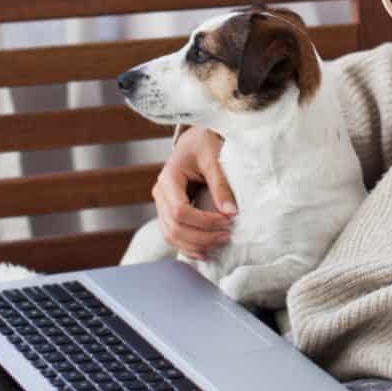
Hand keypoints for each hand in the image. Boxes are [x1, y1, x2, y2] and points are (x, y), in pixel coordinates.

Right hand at [151, 126, 236, 260]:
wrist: (195, 140)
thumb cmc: (203, 143)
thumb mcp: (214, 158)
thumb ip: (221, 185)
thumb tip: (231, 212)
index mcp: (168, 178)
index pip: (179, 211)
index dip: (204, 221)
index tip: (227, 221)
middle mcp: (160, 193)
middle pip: (174, 227)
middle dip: (202, 236)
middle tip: (227, 234)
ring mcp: (161, 204)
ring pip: (170, 235)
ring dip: (195, 244)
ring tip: (220, 242)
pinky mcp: (168, 211)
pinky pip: (173, 234)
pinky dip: (188, 245)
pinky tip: (205, 250)